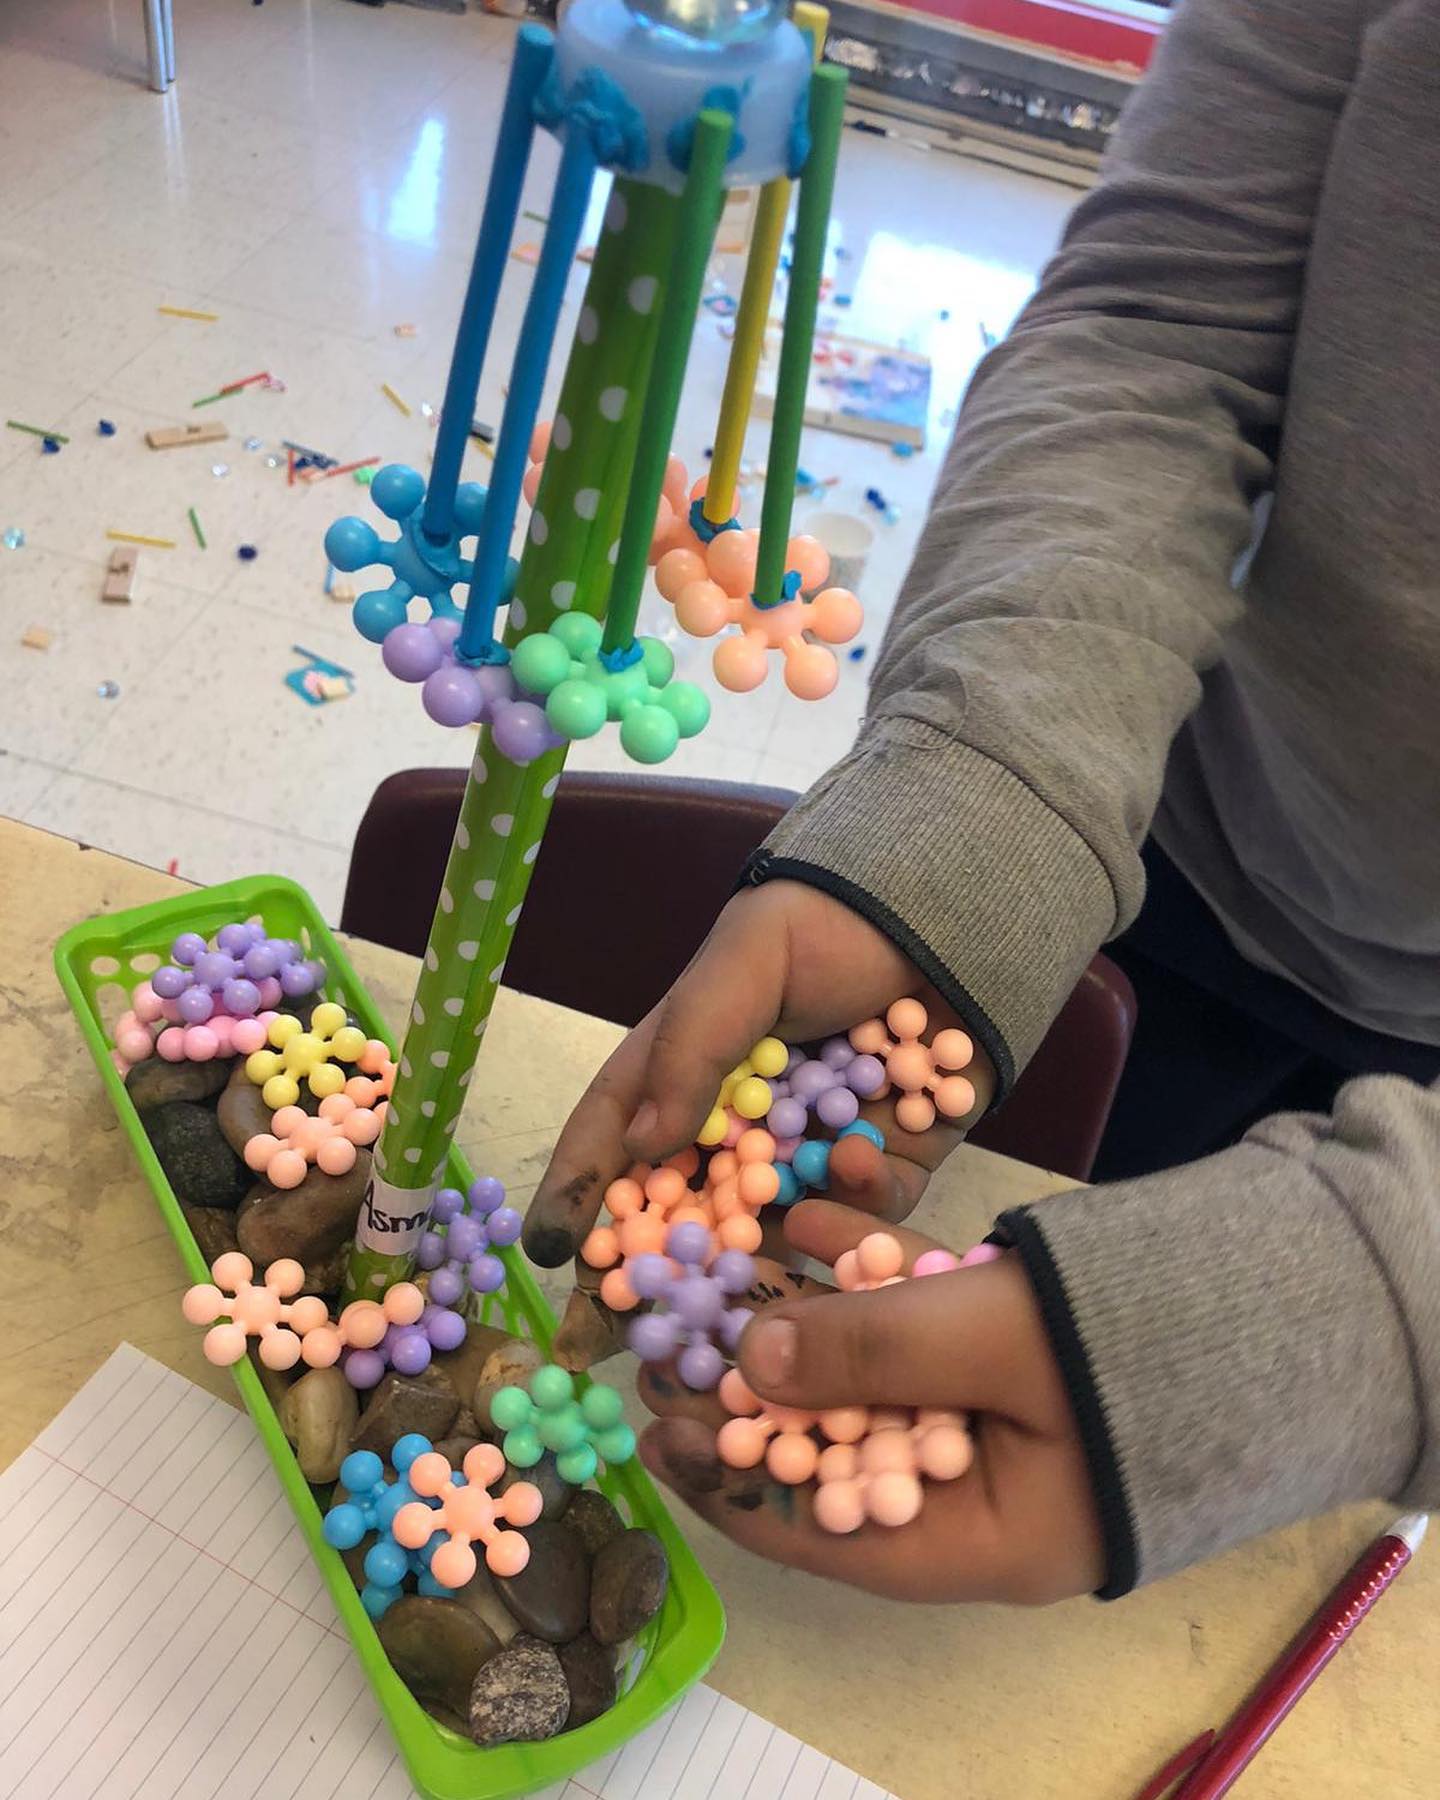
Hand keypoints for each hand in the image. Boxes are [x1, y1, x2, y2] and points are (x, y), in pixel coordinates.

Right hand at [523, 880, 996, 1266]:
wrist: (946, 912)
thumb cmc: (827, 922)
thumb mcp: (745, 963)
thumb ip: (693, 1048)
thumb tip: (641, 1145)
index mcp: (687, 1069)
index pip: (616, 1137)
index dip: (580, 1193)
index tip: (551, 1253)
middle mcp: (745, 1123)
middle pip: (686, 1208)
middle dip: (656, 1268)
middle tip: (629, 1329)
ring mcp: (815, 1149)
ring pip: (774, 1232)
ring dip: (760, 1262)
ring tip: (746, 1289)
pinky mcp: (890, 1161)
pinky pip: (870, 1210)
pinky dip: (862, 1196)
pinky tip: (858, 1156)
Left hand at [639, 1200, 1102, 1605]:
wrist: (1275, 1295)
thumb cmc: (1128, 1344)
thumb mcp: (986, 1343)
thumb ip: (863, 1352)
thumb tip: (745, 1364)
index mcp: (968, 1536)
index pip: (817, 1530)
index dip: (729, 1483)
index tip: (656, 1432)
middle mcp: (970, 1483)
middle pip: (828, 1438)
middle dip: (752, 1379)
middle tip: (672, 1329)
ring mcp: (991, 1410)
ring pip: (869, 1361)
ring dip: (804, 1304)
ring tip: (723, 1254)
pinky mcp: (1010, 1343)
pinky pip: (920, 1310)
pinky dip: (872, 1263)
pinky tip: (816, 1208)